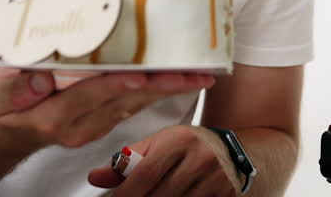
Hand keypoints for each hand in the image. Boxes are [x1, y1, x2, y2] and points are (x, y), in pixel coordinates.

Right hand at [0, 68, 213, 150]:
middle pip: (126, 100)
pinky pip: (135, 106)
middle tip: (195, 73)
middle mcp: (81, 125)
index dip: (117, 83)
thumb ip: (15, 86)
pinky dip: (157, 91)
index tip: (143, 74)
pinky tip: (179, 78)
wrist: (8, 130)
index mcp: (55, 115)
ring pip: (137, 104)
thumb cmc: (4, 104)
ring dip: (169, 89)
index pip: (92, 95)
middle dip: (161, 85)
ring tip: (199, 74)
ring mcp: (95, 127)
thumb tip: (40, 80)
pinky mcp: (104, 122)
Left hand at [87, 124, 240, 195]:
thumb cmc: (191, 147)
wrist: (235, 151)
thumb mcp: (160, 144)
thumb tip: (95, 177)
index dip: (125, 194)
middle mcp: (201, 158)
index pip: (145, 173)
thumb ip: (127, 160)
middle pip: (159, 196)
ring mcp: (216, 180)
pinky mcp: (226, 196)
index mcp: (180, 139)